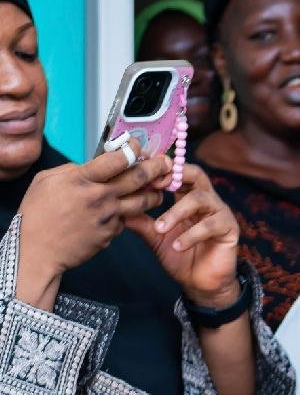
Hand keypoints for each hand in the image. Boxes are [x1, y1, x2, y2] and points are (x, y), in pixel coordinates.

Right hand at [14, 142, 170, 308]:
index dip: (132, 148)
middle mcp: (100, 197)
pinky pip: (126, 219)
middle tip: (167, 163)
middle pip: (138, 178)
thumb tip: (94, 165)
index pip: (118, 159)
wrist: (37, 250)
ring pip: (142, 202)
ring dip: (154, 193)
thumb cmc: (37, 213)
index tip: (138, 144)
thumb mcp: (48, 180)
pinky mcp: (111, 233)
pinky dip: (129, 213)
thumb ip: (74, 170)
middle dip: (157, 167)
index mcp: (82, 179)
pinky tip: (128, 210)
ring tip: (159, 189)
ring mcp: (108, 216)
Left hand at [125, 163, 239, 307]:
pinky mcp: (230, 229)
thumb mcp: (156, 238)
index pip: (177, 173)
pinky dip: (191, 235)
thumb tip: (118, 209)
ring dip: (176, 212)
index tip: (141, 175)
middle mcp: (207, 201)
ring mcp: (220, 213)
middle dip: (174, 176)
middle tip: (154, 186)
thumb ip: (141, 222)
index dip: (161, 170)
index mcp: (188, 198)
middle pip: (195, 174)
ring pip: (200, 199)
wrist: (200, 284)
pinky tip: (178, 247)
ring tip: (160, 229)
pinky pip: (211, 225)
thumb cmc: (180, 257)